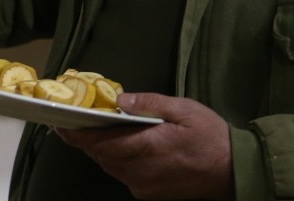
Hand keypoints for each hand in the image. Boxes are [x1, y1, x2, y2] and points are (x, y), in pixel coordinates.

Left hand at [54, 93, 232, 199]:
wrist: (235, 171)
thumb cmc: (211, 136)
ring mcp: (144, 185)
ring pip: (110, 165)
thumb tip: (119, 101)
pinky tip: (118, 144)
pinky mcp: (149, 193)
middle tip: (71, 121)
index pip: (100, 143)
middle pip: (101, 155)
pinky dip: (115, 158)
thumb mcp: (183, 109)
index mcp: (147, 148)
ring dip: (100, 148)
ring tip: (92, 129)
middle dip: (85, 139)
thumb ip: (148, 103)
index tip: (58, 123)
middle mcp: (140, 172)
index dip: (76, 134)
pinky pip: (123, 173)